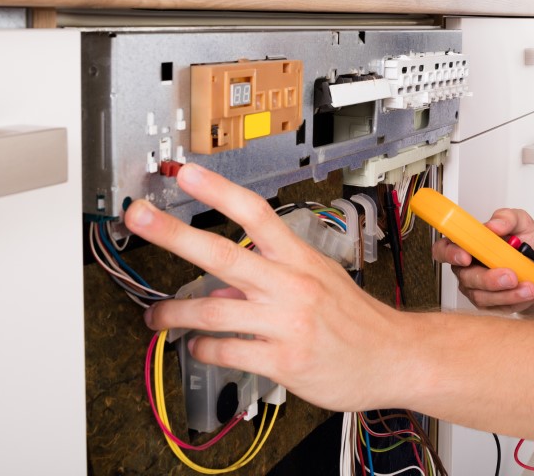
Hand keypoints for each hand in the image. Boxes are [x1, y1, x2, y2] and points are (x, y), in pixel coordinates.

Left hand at [126, 163, 406, 412]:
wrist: (393, 357)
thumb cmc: (356, 320)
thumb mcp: (320, 281)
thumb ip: (272, 277)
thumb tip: (227, 286)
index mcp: (300, 258)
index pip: (255, 213)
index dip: (218, 190)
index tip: (187, 172)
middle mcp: (291, 285)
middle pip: (223, 253)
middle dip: (173, 234)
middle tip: (140, 217)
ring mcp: (286, 323)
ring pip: (212, 311)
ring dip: (174, 313)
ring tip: (156, 316)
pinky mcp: (283, 360)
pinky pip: (226, 351)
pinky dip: (203, 349)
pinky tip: (199, 347)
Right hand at [431, 207, 533, 312]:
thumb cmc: (527, 242)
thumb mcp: (522, 222)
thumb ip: (507, 218)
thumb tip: (494, 225)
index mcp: (468, 245)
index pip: (443, 250)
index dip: (449, 254)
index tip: (466, 257)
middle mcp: (468, 269)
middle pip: (467, 278)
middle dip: (489, 279)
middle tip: (511, 276)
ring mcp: (479, 290)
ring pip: (485, 298)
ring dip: (510, 294)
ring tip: (532, 286)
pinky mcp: (494, 305)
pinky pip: (504, 307)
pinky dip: (524, 299)